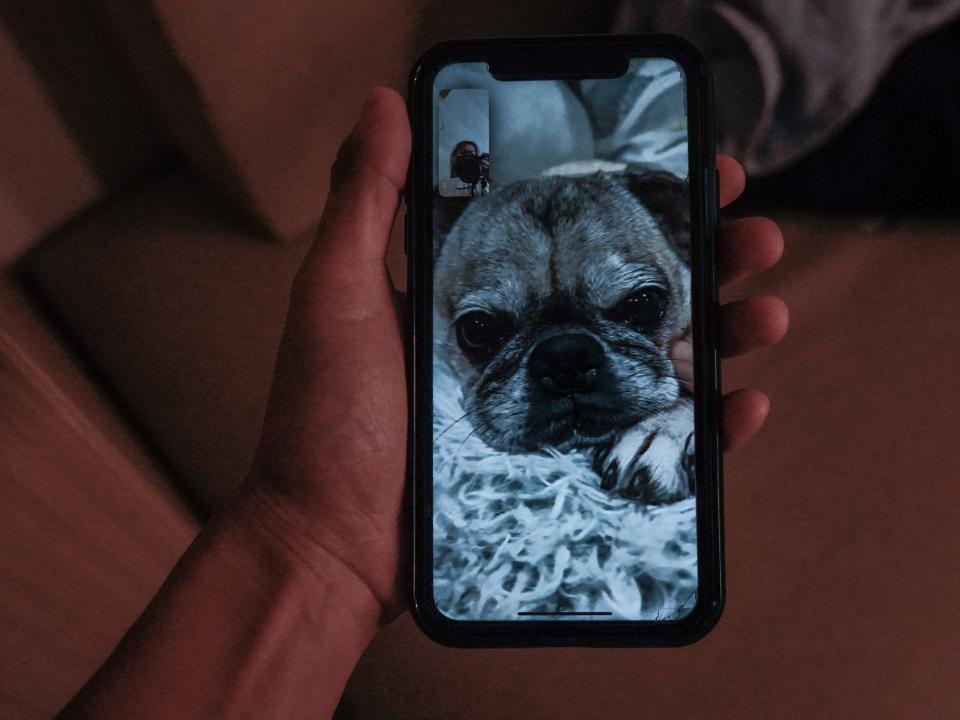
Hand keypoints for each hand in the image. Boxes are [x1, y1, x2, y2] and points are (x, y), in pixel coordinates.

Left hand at [243, 87, 787, 627]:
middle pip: (640, 293)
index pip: (586, 231)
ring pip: (661, 362)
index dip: (646, 199)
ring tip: (764, 312)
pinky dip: (708, 427)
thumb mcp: (340, 294)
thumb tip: (388, 102)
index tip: (697, 171)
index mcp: (492, 296)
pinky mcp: (571, 470)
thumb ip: (366, 202)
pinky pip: (657, 444)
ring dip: (724, 333)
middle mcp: (534, 345)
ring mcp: (557, 411)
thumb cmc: (329, 421)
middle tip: (754, 236)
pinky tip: (744, 405)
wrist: (331, 544)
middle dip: (707, 259)